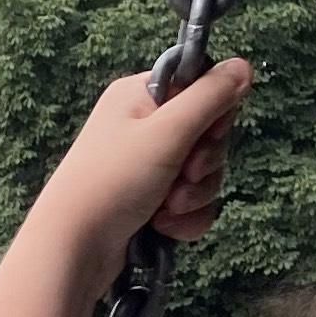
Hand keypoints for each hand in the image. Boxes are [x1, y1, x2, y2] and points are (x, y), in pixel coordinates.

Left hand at [39, 56, 251, 264]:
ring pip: (203, 174)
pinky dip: (185, 219)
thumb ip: (210, 96)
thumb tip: (243, 66)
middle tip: (183, 176)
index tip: (206, 133)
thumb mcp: (167, 131)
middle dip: (204, 163)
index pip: (202, 87)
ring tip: (166, 209)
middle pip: (208, 133)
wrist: (72, 250)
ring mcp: (146, 167)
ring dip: (195, 196)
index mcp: (140, 95)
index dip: (215, 114)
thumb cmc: (112, 182)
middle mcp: (143, 126)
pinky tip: (165, 228)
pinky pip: (191, 205)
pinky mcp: (149, 203)